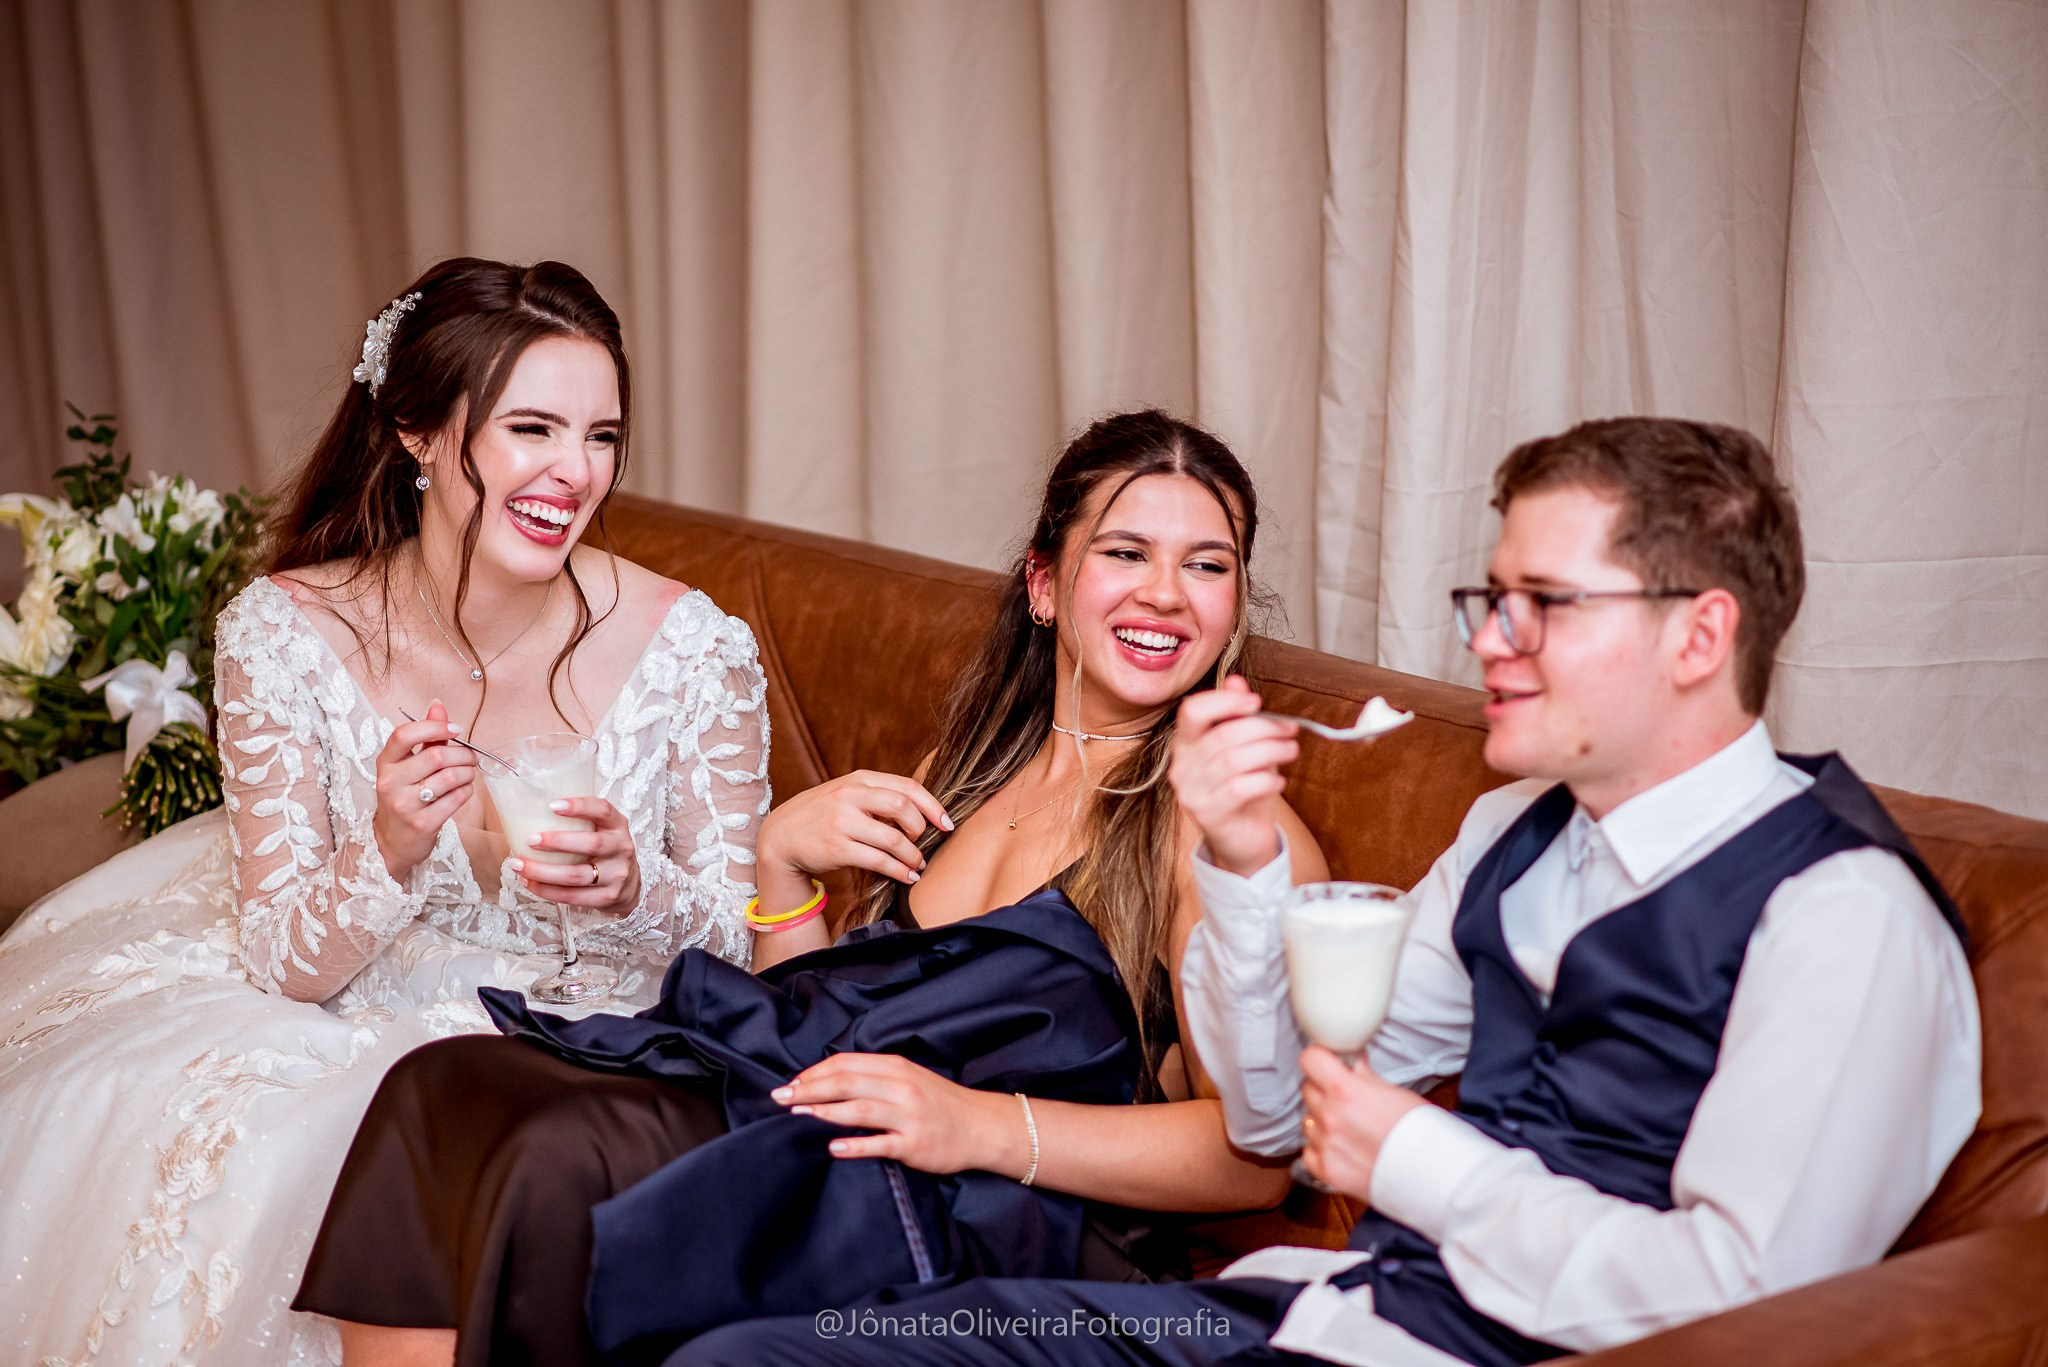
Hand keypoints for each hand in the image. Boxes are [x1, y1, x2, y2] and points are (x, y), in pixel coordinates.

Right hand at [373, 700, 474, 878]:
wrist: (392, 842)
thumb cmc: (404, 797)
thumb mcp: (407, 766)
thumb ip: (425, 737)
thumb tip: (437, 706)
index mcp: (385, 763)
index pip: (403, 735)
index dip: (434, 727)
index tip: (455, 729)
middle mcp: (390, 782)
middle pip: (436, 756)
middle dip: (463, 754)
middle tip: (470, 758)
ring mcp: (404, 805)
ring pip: (450, 777)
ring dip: (468, 773)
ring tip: (467, 775)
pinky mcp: (422, 823)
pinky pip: (456, 799)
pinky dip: (466, 791)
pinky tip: (463, 791)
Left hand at [511, 796, 642, 916]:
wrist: (628, 887)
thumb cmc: (604, 852)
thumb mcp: (601, 831)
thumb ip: (579, 821)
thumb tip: (529, 811)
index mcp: (617, 826)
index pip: (603, 810)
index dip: (580, 806)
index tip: (552, 806)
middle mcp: (621, 848)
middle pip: (591, 844)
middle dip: (557, 841)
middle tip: (530, 840)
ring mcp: (616, 875)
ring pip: (576, 875)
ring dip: (543, 871)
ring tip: (519, 865)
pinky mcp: (607, 897)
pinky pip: (572, 896)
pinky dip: (547, 890)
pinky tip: (530, 884)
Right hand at [758, 770, 952, 887]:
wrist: (780, 837)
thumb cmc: (822, 816)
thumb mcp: (847, 796)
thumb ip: (878, 798)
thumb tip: (921, 814)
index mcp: (859, 780)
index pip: (906, 787)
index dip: (932, 806)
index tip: (947, 823)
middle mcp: (850, 796)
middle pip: (903, 807)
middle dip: (921, 829)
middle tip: (923, 843)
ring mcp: (841, 821)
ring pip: (893, 838)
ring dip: (912, 855)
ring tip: (918, 865)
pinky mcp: (836, 848)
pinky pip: (878, 860)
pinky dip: (898, 870)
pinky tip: (906, 876)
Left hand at [772, 1053, 1019, 1175]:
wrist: (982, 1126)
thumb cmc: (940, 1103)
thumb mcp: (909, 1078)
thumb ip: (876, 1077)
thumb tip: (830, 1081)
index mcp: (896, 1067)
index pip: (846, 1063)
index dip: (814, 1072)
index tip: (792, 1083)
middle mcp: (901, 1087)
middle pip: (847, 1082)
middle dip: (809, 1089)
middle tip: (780, 1097)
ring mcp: (909, 1116)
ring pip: (859, 1109)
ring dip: (824, 1112)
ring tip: (797, 1116)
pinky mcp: (915, 1144)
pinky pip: (879, 1144)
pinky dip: (854, 1145)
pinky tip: (832, 1147)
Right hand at [1168, 676, 1298, 875]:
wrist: (1241, 839)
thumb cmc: (1243, 788)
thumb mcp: (1244, 748)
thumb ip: (1237, 717)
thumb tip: (1237, 682)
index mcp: (1186, 742)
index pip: (1193, 711)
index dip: (1225, 702)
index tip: (1257, 703)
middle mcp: (1182, 765)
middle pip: (1223, 734)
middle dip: (1264, 728)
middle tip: (1290, 729)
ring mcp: (1191, 792)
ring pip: (1235, 760)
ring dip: (1272, 751)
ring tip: (1292, 751)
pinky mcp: (1207, 814)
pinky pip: (1240, 788)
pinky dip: (1266, 780)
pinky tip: (1278, 780)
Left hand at [1298, 1046, 1426, 1201]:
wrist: (1434, 1175)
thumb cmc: (1422, 1132)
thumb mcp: (1395, 1092)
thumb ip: (1366, 1077)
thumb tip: (1353, 1063)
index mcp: (1346, 1091)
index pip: (1310, 1059)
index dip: (1319, 1058)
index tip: (1326, 1062)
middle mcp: (1331, 1117)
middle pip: (1308, 1089)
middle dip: (1323, 1088)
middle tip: (1344, 1097)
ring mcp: (1327, 1146)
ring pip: (1308, 1121)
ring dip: (1322, 1119)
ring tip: (1348, 1126)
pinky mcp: (1328, 1171)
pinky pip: (1309, 1151)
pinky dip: (1320, 1148)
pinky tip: (1340, 1147)